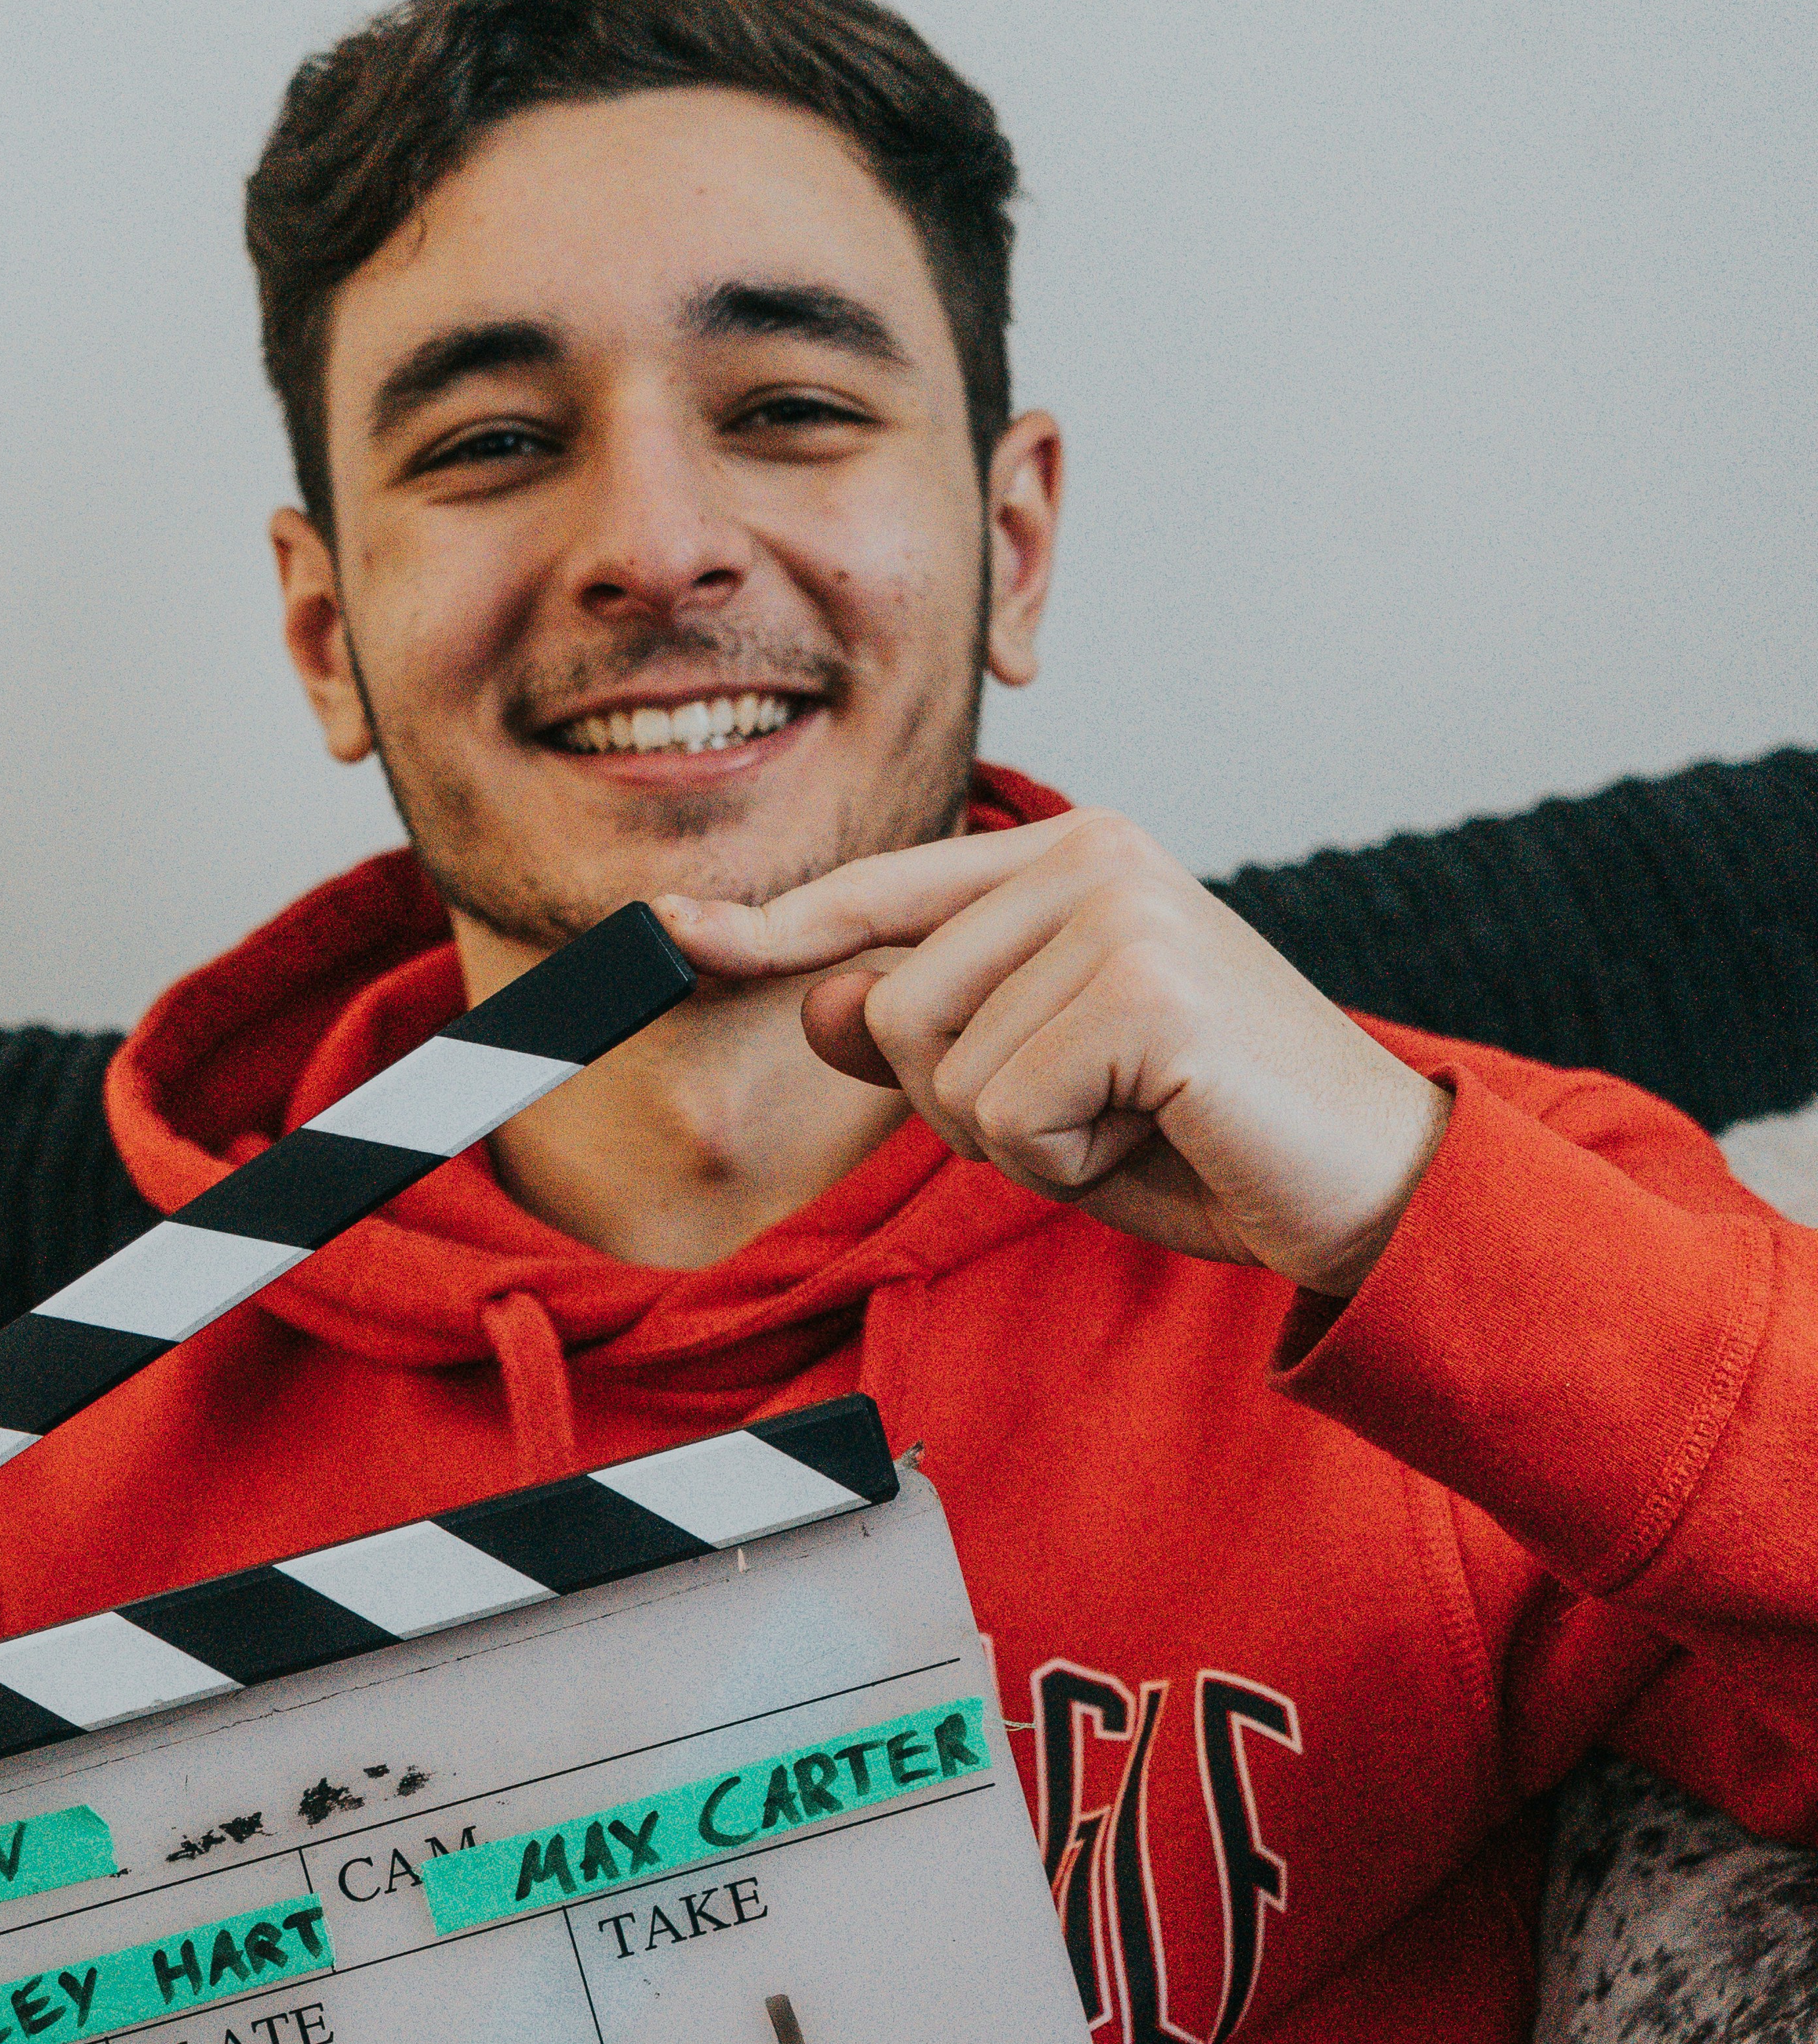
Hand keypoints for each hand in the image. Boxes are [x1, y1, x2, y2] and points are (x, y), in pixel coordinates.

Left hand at [658, 810, 1450, 1297]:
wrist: (1367, 1185)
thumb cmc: (1208, 1133)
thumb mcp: (1045, 1083)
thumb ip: (935, 1032)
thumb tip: (819, 999)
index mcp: (1070, 858)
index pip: (882, 893)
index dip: (773, 926)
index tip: (675, 935)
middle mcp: (1091, 858)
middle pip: (894, 1008)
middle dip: (973, 1104)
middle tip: (1104, 1111)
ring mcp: (1118, 912)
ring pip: (943, 1067)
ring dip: (1027, 1138)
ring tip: (1141, 1116)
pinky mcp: (1144, 988)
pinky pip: (1006, 1113)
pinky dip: (1069, 1159)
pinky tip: (1162, 1130)